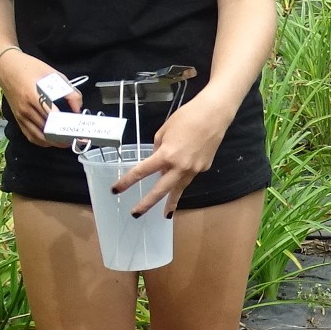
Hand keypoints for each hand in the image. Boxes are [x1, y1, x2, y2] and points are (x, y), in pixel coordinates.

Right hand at [1, 53, 80, 146]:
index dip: (66, 125)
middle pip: (46, 130)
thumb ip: (69, 92)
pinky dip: (42, 141)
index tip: (77, 129)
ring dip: (53, 142)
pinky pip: (30, 135)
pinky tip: (51, 141)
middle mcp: (25, 109)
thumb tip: (79, 109)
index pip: (53, 117)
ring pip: (38, 136)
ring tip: (66, 141)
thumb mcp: (54, 75)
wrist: (6, 66)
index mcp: (34, 96)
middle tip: (76, 138)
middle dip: (62, 136)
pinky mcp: (17, 119)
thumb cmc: (30, 68)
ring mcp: (20, 116)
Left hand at [116, 97, 233, 216]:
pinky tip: (183, 174)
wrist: (215, 115)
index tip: (115, 190)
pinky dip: (183, 177)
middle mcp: (179, 167)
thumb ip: (159, 148)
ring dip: (171, 201)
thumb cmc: (187, 117)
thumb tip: (159, 158)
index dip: (127, 181)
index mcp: (166, 155)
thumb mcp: (164, 130)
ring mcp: (194, 169)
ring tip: (166, 214)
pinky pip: (189, 175)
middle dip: (147, 203)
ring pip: (179, 189)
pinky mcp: (204, 167)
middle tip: (136, 214)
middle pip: (160, 190)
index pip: (141, 172)